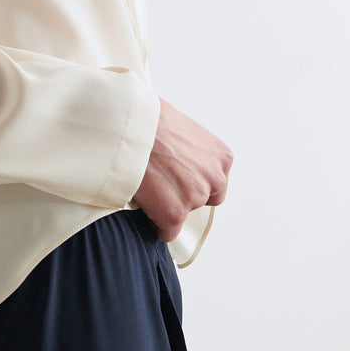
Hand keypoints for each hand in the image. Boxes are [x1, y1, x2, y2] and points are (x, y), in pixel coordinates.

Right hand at [131, 97, 232, 242]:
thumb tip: (177, 157)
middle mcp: (215, 178)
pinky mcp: (174, 213)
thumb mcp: (182, 127)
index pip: (215, 183)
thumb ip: (189, 149)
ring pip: (182, 214)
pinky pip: (167, 232)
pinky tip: (143, 205)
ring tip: (145, 185)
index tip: (175, 177)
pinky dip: (155, 224)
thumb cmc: (148, 117)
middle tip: (159, 183)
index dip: (192, 181)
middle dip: (182, 194)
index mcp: (221, 157)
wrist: (128, 124)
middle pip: (202, 200)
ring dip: (165, 205)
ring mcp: (195, 197)